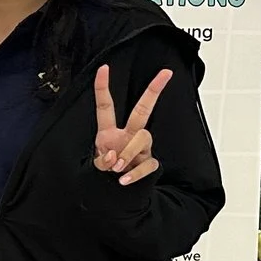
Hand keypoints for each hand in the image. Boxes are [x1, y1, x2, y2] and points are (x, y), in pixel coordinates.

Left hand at [93, 66, 172, 186]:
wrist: (116, 191)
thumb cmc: (106, 172)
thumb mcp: (96, 167)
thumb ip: (102, 161)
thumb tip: (114, 158)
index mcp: (108, 132)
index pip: (105, 106)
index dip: (103, 88)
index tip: (104, 68)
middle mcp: (127, 135)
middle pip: (142, 110)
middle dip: (153, 91)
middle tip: (165, 74)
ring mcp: (140, 148)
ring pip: (143, 137)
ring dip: (128, 152)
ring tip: (117, 167)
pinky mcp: (149, 162)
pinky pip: (147, 163)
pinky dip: (134, 173)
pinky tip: (124, 180)